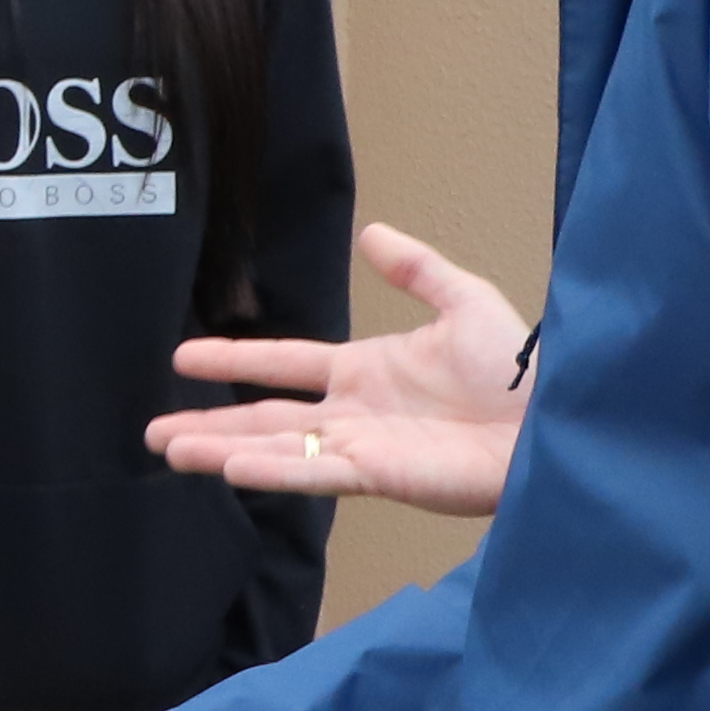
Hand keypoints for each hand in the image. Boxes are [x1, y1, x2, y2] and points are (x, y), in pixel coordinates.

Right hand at [153, 217, 533, 518]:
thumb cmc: (521, 368)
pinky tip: (228, 467)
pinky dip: (270, 471)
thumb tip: (372, 234)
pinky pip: (312, 473)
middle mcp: (353, 413)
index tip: (183, 358)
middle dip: (207, 424)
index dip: (235, 360)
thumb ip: (416, 270)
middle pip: (264, 418)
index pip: (284, 365)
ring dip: (220, 450)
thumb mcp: (464, 301)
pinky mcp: (379, 476)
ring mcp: (361, 447)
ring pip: (275, 448)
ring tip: (168, 450)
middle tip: (153, 432)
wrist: (555, 416)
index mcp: (366, 371)